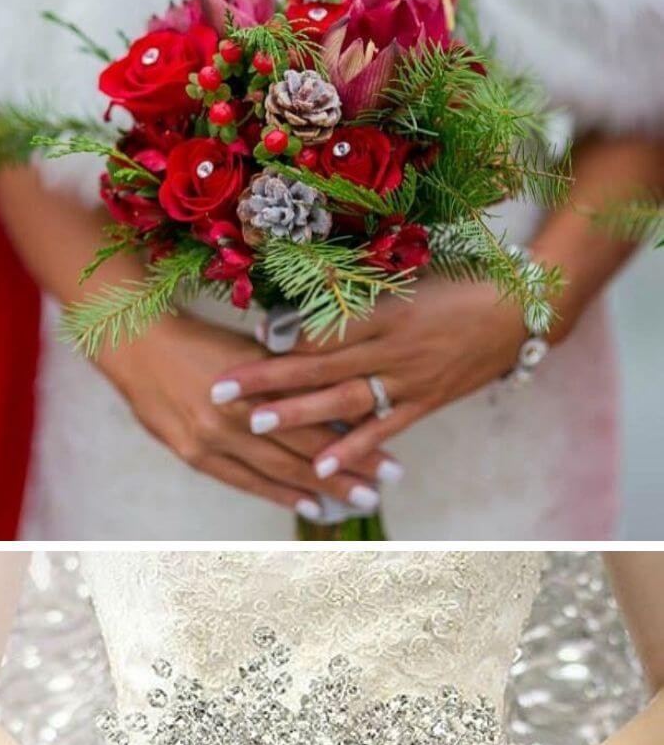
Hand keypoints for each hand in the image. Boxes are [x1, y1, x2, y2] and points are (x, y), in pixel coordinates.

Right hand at [101, 312, 397, 520]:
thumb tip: (339, 395)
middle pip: (301, 453)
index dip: (356, 447)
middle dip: (345, 476)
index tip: (389, 462)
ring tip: (354, 505)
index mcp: (256, 386)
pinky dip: (276, 494)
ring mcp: (211, 440)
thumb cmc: (201, 339)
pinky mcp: (193, 454)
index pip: (317, 425)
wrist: (138, 345)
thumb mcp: (252, 349)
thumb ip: (290, 374)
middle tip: (382, 492)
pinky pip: (242, 480)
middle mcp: (236, 417)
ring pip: (275, 472)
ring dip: (316, 490)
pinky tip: (304, 505)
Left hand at [212, 279, 527, 481]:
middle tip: (224, 389)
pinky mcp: (425, 403)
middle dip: (270, 378)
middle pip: (322, 363)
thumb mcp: (409, 278)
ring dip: (299, 413)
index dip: (287, 332)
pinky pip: (383, 428)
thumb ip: (359, 292)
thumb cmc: (460, 285)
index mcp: (387, 308)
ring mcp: (409, 379)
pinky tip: (320, 466)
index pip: (327, 324)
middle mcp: (393, 346)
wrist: (519, 312)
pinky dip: (352, 447)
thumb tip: (306, 302)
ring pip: (344, 399)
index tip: (247, 337)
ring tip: (257, 423)